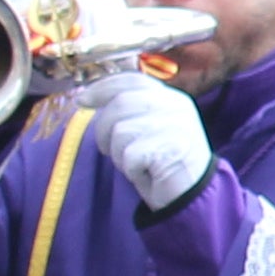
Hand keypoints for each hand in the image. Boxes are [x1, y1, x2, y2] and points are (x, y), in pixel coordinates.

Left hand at [84, 70, 208, 211]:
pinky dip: (130, 169)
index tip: (81, 100)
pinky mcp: (172, 150)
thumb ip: (131, 110)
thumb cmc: (162, 163)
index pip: (133, 80)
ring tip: (133, 162)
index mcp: (172, 98)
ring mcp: (176, 127)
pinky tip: (144, 173)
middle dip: (103, 128)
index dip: (103, 88)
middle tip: (106, 148)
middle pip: (121, 103)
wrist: (193, 195)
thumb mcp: (149, 128)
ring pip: (120, 130)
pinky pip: (130, 155)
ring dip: (117, 153)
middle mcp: (176, 107)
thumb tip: (87, 97)